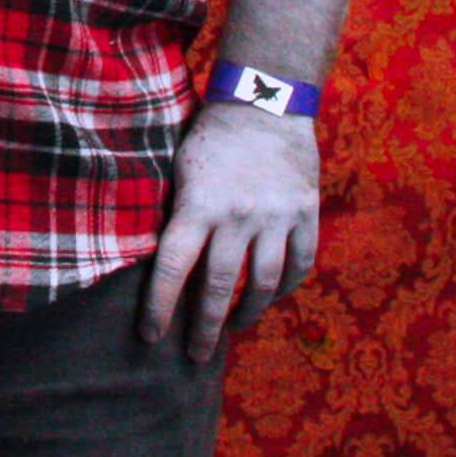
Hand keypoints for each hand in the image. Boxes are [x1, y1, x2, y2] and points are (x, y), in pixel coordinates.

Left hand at [140, 100, 318, 362]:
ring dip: (247, 313)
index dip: (159, 306)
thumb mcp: (181, 168)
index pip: (172, 267)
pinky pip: (299, 264)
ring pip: (263, 284)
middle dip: (204, 327)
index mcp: (198, 204)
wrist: (265, 101)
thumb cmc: (211, 135)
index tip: (151, 336)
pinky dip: (286, 288)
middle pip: (218, 287)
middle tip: (195, 355)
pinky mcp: (305, 213)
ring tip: (234, 328)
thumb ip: (177, 213)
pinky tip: (271, 297)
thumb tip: (163, 262)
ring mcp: (275, 217)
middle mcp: (237, 216)